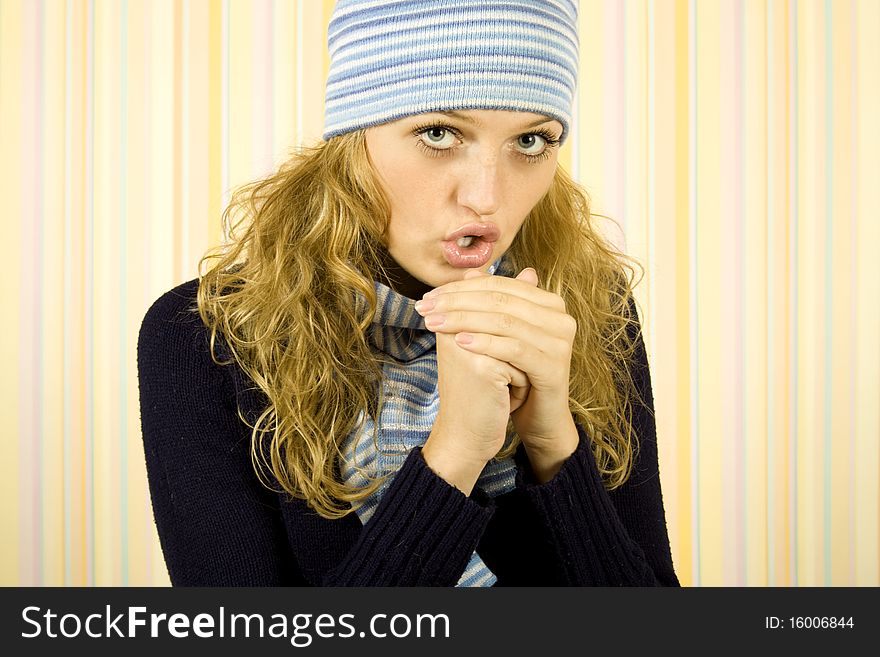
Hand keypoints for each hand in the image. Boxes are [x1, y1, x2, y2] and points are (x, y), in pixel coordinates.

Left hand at [416, 267, 579, 481]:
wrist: (538, 417)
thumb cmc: (516, 374)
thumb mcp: (500, 336)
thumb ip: (490, 303)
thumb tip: (469, 273)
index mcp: (548, 304)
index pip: (500, 285)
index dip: (462, 289)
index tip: (429, 296)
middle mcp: (560, 317)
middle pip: (501, 300)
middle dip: (457, 302)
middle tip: (425, 307)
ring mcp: (560, 341)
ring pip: (505, 321)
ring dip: (464, 320)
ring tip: (434, 323)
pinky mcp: (555, 366)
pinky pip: (514, 348)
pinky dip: (485, 343)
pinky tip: (459, 342)